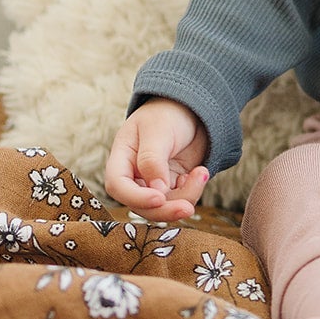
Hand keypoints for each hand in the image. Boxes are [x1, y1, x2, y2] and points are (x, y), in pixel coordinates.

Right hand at [104, 98, 210, 217]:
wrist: (190, 109)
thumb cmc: (167, 113)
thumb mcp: (157, 130)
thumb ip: (153, 160)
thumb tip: (157, 191)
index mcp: (122, 158)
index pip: (118, 186)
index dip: (136, 198)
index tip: (159, 198)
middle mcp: (134, 175)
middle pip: (141, 205)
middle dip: (165, 210)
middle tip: (187, 207)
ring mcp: (154, 183)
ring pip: (164, 207)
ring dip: (185, 198)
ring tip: (201, 173)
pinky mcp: (173, 186)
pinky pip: (181, 199)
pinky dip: (192, 191)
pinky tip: (199, 172)